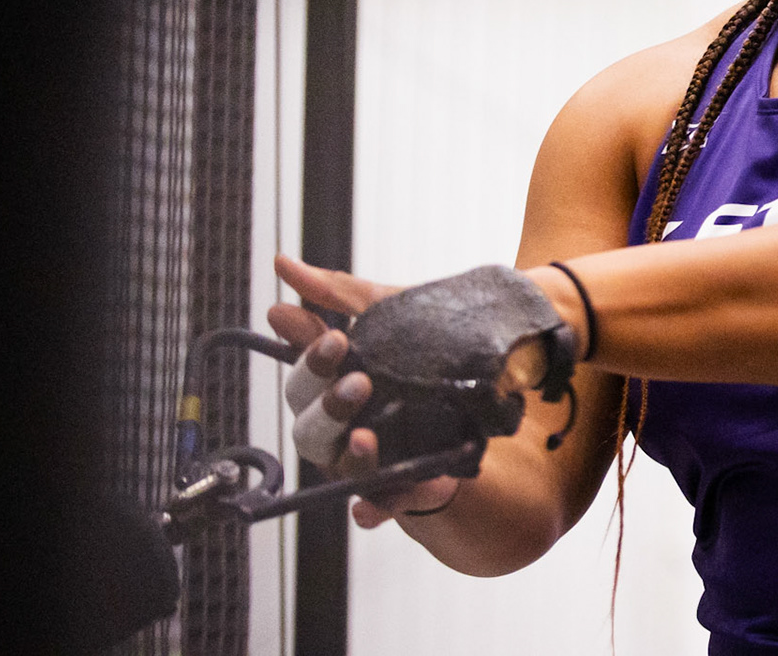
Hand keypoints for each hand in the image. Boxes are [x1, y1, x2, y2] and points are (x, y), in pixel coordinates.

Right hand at [267, 255, 454, 527]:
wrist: (497, 367)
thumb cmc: (423, 340)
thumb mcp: (388, 311)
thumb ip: (336, 295)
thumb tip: (281, 264)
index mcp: (329, 387)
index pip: (303, 379)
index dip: (312, 361)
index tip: (338, 338)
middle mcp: (340, 428)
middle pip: (311, 429)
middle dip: (330, 408)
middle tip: (362, 382)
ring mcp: (369, 460)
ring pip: (340, 469)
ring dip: (351, 456)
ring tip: (368, 439)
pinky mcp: (402, 485)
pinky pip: (379, 508)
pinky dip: (372, 512)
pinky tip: (368, 513)